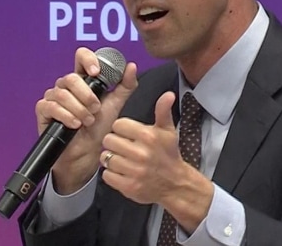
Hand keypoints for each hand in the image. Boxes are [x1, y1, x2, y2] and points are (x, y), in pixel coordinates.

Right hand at [35, 47, 137, 193]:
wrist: (88, 153)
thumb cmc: (99, 128)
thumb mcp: (116, 105)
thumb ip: (125, 86)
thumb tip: (131, 66)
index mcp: (84, 80)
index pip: (81, 57)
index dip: (88, 59)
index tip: (97, 72)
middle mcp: (67, 85)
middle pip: (71, 77)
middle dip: (86, 95)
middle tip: (95, 109)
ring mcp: (53, 96)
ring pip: (62, 93)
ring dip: (78, 109)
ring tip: (87, 121)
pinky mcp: (43, 110)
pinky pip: (51, 106)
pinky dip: (66, 116)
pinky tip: (74, 124)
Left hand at [100, 91, 213, 232]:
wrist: (176, 184)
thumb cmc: (168, 155)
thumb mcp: (168, 130)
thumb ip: (163, 110)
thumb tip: (168, 94)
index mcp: (148, 136)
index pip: (118, 125)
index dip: (121, 129)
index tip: (128, 134)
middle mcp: (140, 153)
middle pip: (108, 140)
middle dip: (114, 143)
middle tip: (123, 147)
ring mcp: (134, 171)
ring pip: (106, 158)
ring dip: (111, 159)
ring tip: (122, 159)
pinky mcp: (129, 186)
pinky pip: (107, 175)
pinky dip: (111, 174)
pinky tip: (122, 172)